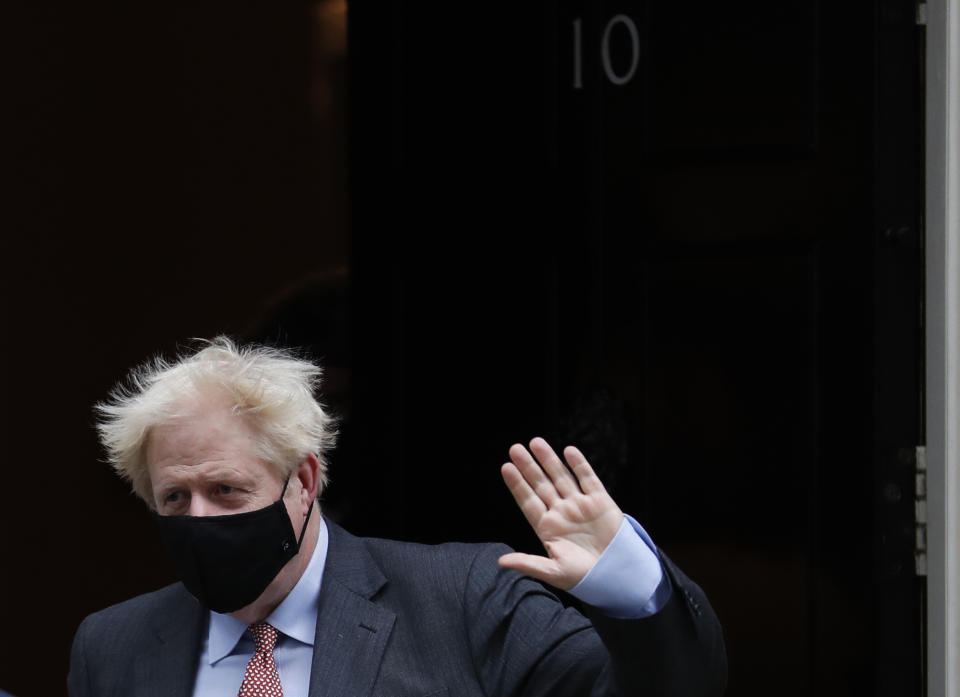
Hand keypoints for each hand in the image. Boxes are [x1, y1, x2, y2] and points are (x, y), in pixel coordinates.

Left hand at [498, 437, 623, 589]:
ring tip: (536, 442)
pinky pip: (588, 479)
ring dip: (549, 460)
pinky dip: (579, 465)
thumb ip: (528, 563)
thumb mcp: (553, 571)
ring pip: (561, 477)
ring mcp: (580, 505)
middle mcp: (561, 512)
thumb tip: (501, 561)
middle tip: (515, 448)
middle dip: (529, 466)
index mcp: (547, 527)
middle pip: (541, 484)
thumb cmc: (583, 577)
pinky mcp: (600, 501)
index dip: (517, 485)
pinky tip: (568, 451)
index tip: (505, 468)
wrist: (617, 575)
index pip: (528, 501)